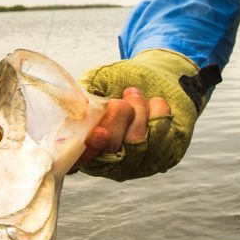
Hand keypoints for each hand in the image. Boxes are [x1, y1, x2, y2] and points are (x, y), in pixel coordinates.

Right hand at [74, 49, 220, 181]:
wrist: (152, 75)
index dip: (89, 151)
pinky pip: (162, 140)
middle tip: (126, 93)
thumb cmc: (117, 80)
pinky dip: (159, 114)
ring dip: (140, 111)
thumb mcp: (97, 80)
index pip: (80, 161)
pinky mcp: (162, 158)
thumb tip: (77, 103)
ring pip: (138, 145)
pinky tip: (154, 103)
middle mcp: (108, 162)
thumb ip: (85, 93)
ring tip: (135, 93)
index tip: (99, 133)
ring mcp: (136, 164)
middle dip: (119, 117)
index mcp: (83, 145)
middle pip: (112, 152)